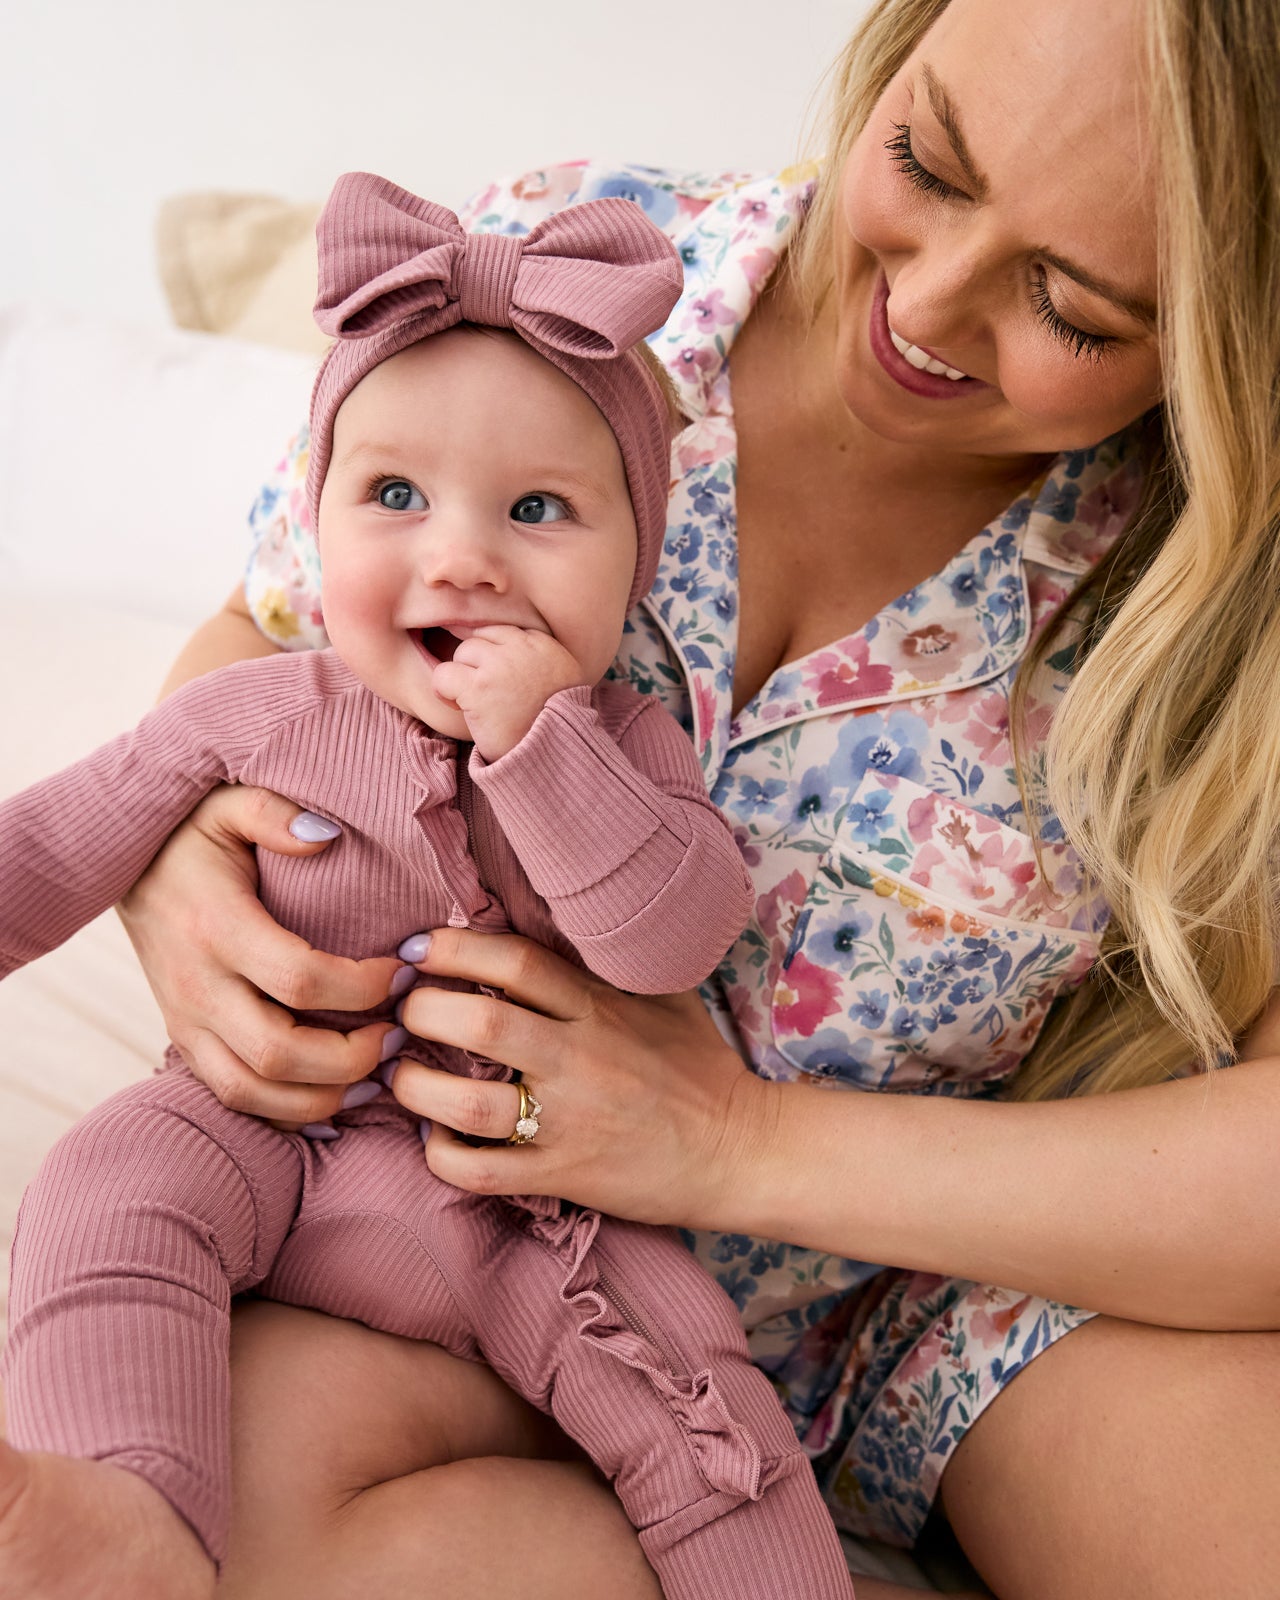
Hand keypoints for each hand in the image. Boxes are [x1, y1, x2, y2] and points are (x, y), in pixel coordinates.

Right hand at [117, 785, 404, 1122]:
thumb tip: (327, 836)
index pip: (299, 977)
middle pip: (277, 1053)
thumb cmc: (190, 836)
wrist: (120, 871)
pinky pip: (233, 1099)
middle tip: (397, 1034)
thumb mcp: (226, 803)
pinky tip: (334, 1101)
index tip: (401, 971)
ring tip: (375, 1076)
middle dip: (350, 1058)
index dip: (361, 986)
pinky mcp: (185, 1042)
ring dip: (322, 1098)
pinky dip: (286, 1113)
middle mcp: (196, 986)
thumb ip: (275, 813)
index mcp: (216, 927)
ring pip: (251, 1092)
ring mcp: (185, 1022)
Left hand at [389, 927, 780, 1229]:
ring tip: (398, 1078)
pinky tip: (434, 1137)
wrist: (741, 1149)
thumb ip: (612, 961)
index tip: (417, 950)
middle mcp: (581, 1057)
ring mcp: (571, 1120)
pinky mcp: (566, 1174)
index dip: (453, 947)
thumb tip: (561, 914)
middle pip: (481, 1022)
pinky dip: (443, 1155)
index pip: (515, 960)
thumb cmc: (699, 1068)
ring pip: (470, 1101)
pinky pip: (485, 1172)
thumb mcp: (666, 995)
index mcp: (600, 1006)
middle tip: (398, 1012)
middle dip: (421, 1011)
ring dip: (416, 1088)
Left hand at [430, 626, 585, 759]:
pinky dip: (443, 691)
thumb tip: (500, 653)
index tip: (496, 679)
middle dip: (476, 664)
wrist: (554, 755)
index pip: (503, 632)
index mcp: (545, 645)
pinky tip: (458, 706)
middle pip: (480, 638)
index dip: (493, 655)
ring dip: (462, 676)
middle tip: (485, 693)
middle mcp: (523, 649)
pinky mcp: (479, 687)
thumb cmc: (554, 725)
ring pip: (462, 651)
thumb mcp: (562, 680)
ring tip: (474, 702)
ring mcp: (499, 666)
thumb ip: (536, 659)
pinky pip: (443, 674)